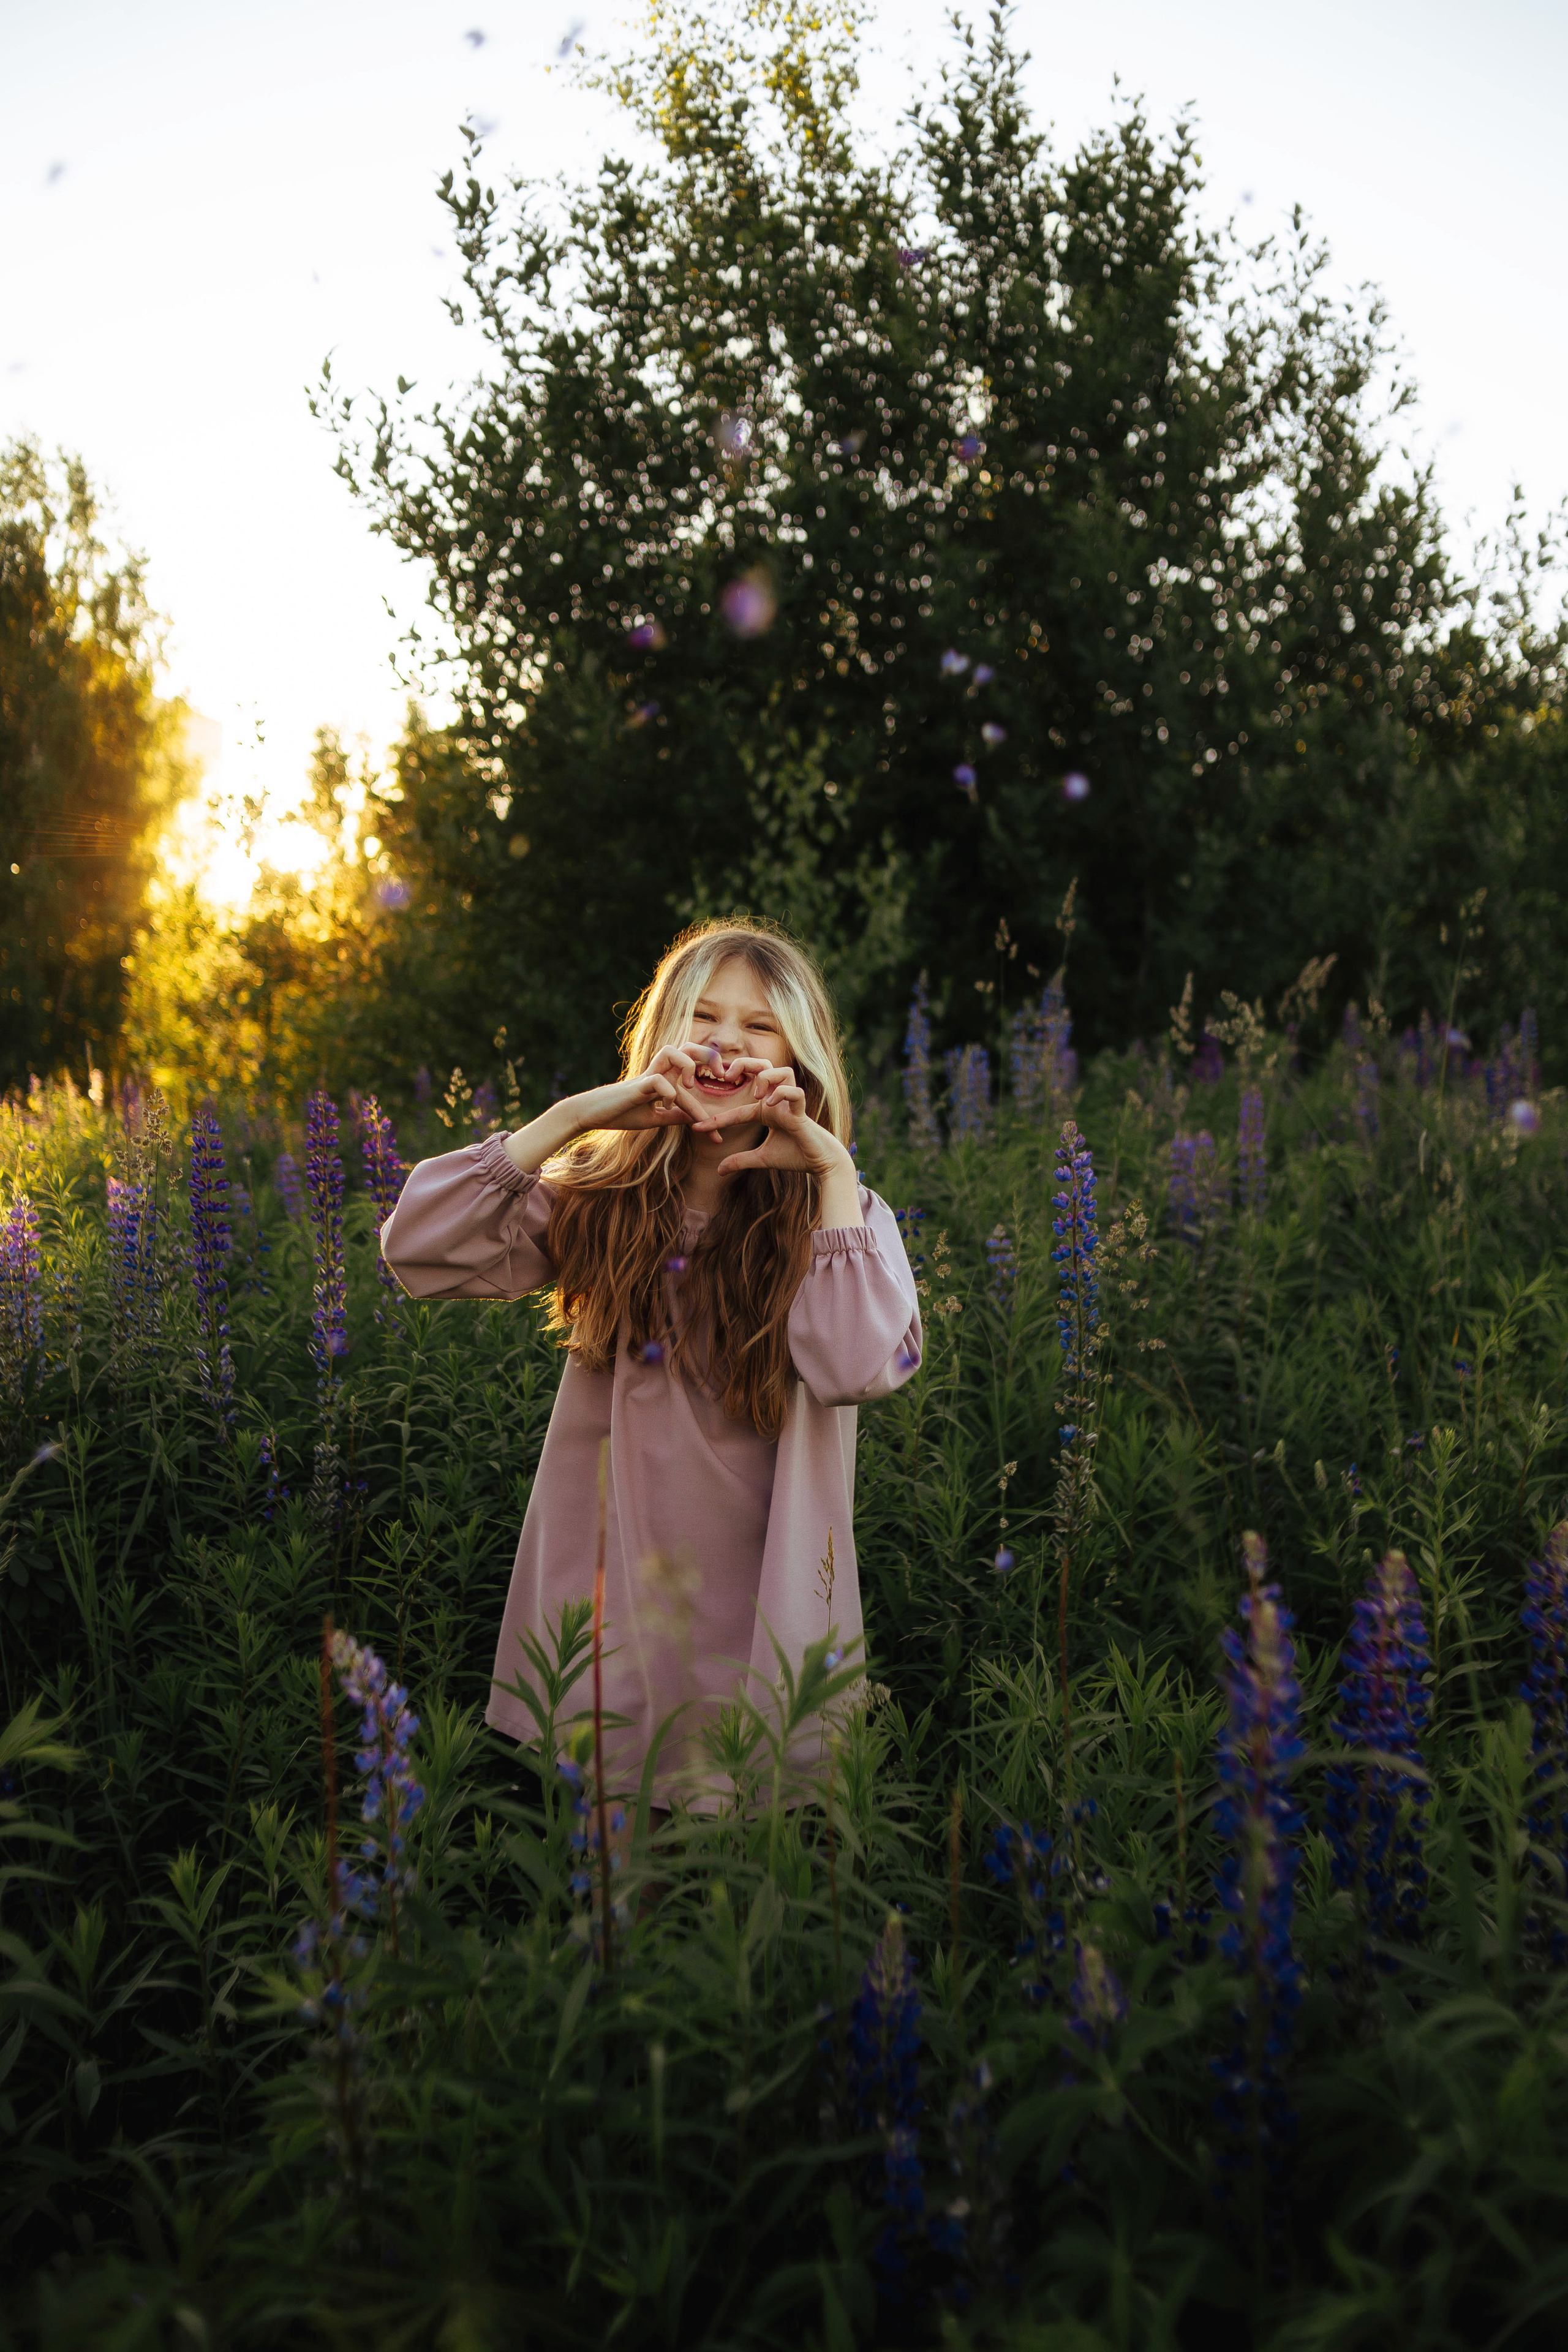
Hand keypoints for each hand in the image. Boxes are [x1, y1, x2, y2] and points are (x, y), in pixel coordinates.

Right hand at [571, 1044, 762, 1136]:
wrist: (594, 1114)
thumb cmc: (623, 1113)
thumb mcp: (655, 1118)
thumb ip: (676, 1115)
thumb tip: (696, 1120)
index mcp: (666, 1077)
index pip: (696, 1079)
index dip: (710, 1105)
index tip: (718, 1137)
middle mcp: (659, 1070)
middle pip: (688, 1047)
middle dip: (709, 1056)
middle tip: (722, 1075)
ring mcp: (648, 1075)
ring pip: (673, 1051)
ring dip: (687, 1065)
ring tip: (690, 1086)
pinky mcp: (637, 1085)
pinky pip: (658, 1080)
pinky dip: (668, 1092)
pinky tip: (668, 1106)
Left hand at [713, 1067, 849, 1177]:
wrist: (820, 1164)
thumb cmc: (795, 1156)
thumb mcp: (761, 1159)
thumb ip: (740, 1160)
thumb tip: (718, 1171)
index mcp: (766, 1111)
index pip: (736, 1110)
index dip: (715, 1119)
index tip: (696, 1128)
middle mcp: (777, 1102)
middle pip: (761, 1067)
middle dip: (744, 1064)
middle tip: (728, 1076)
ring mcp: (790, 1104)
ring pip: (782, 1070)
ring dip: (766, 1077)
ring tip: (756, 1096)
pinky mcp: (802, 1112)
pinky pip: (795, 1092)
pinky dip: (782, 1094)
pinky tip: (769, 1106)